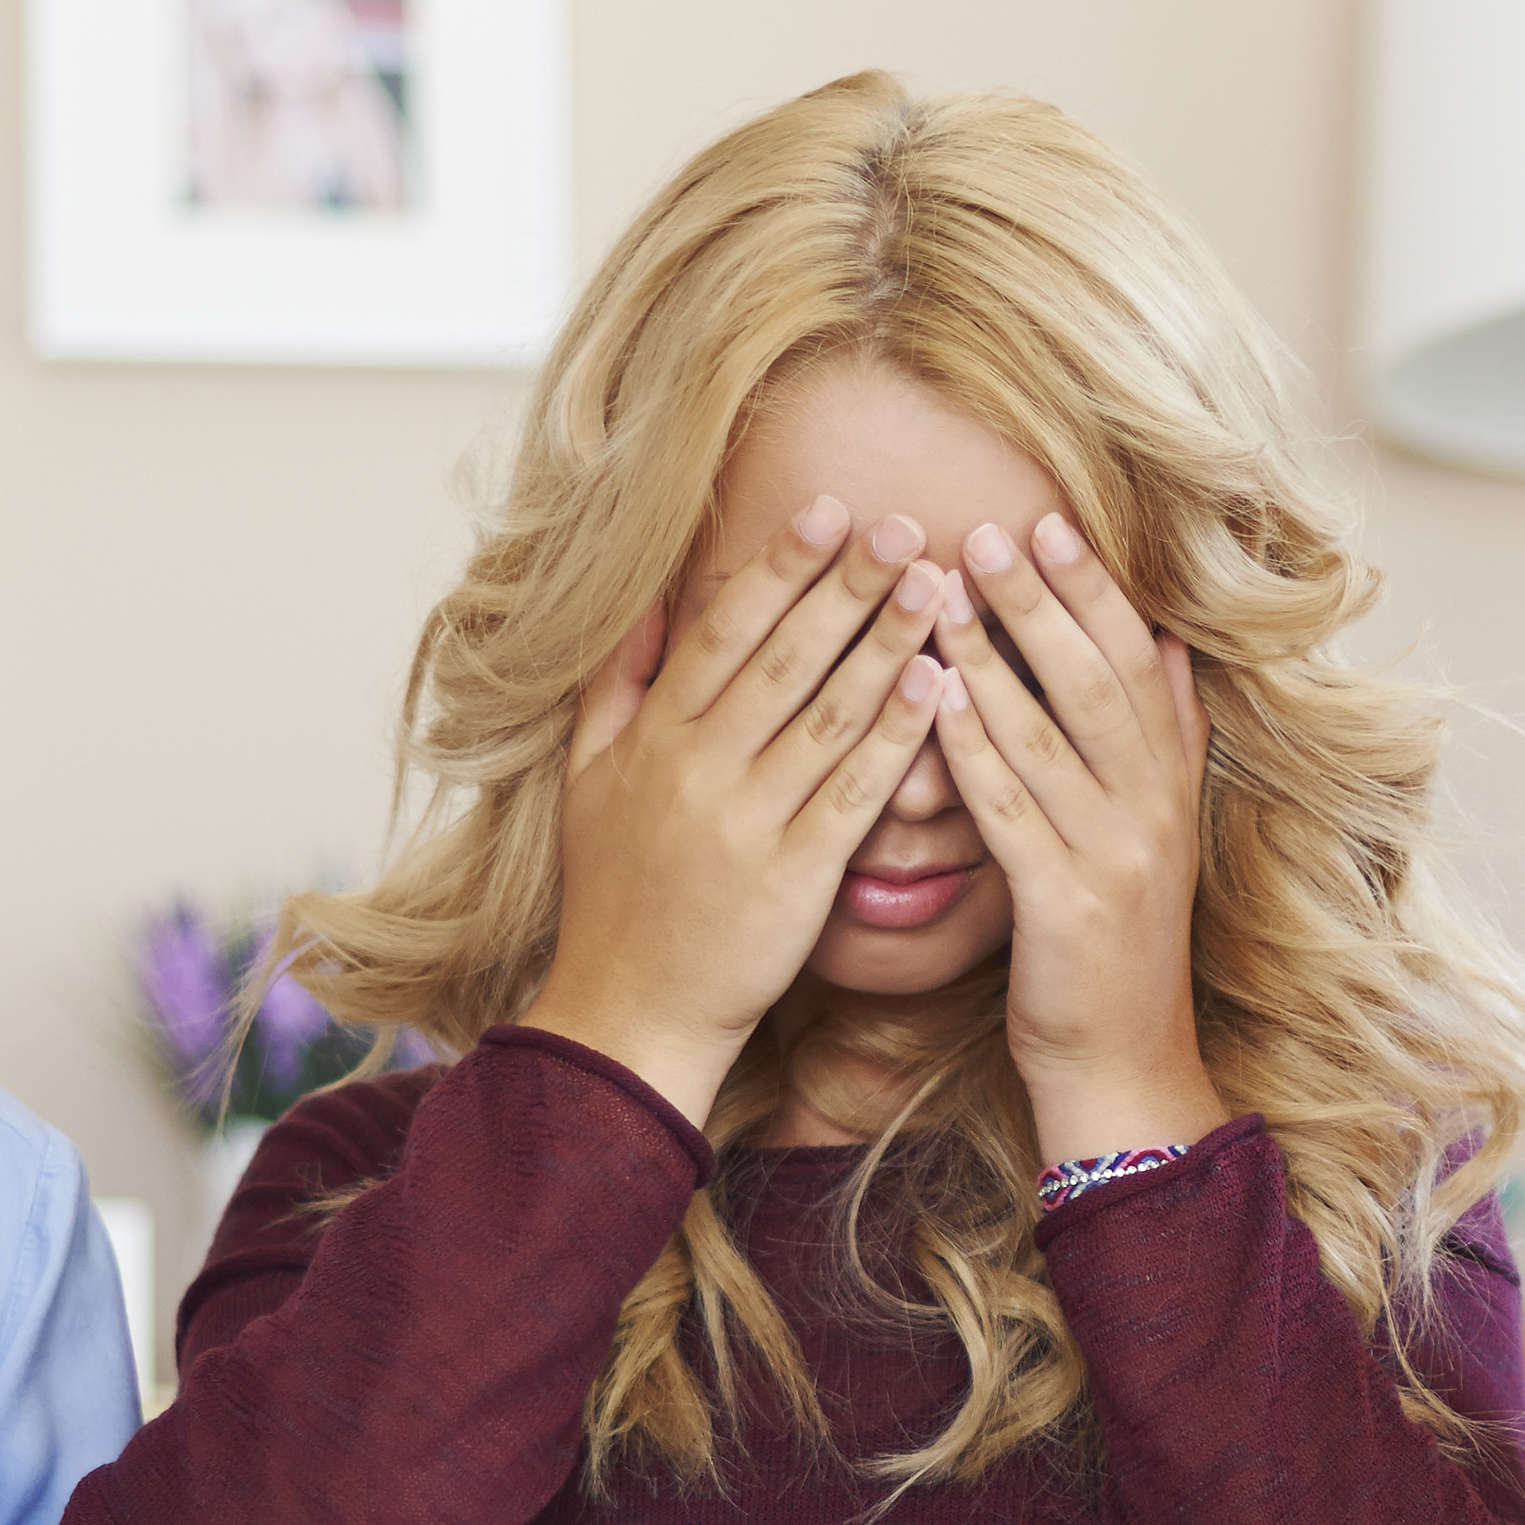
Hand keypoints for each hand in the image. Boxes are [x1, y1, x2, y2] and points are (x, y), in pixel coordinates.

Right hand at [525, 498, 953, 1121]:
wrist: (630, 1013)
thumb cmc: (614, 895)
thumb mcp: (586, 780)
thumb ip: (614, 684)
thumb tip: (647, 597)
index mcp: (652, 738)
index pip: (721, 629)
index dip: (778, 566)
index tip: (830, 510)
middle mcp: (698, 770)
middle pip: (783, 657)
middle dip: (847, 585)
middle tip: (904, 524)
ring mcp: (747, 823)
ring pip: (827, 714)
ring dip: (886, 643)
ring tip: (937, 586)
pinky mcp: (795, 878)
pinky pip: (855, 793)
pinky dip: (897, 736)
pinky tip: (938, 686)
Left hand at [924, 514, 1219, 1164]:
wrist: (1123, 1068)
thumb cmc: (1114, 949)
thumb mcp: (1154, 835)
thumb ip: (1164, 741)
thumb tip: (1168, 645)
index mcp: (1171, 787)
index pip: (1137, 662)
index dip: (1094, 591)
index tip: (1048, 524)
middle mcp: (1153, 812)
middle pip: (1097, 680)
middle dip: (1042, 602)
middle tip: (988, 531)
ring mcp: (1115, 858)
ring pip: (1051, 735)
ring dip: (994, 657)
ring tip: (941, 591)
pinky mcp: (1066, 908)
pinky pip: (1012, 811)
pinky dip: (973, 750)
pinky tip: (930, 699)